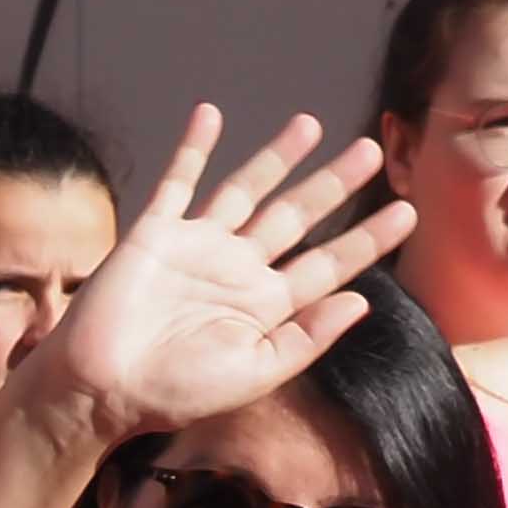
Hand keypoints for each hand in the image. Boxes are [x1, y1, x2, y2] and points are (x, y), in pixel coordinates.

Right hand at [19, 104, 417, 451]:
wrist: (100, 387)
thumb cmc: (174, 392)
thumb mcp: (254, 374)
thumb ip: (307, 337)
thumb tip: (361, 301)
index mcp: (266, 305)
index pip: (328, 263)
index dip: (368, 238)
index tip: (407, 212)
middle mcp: (238, 269)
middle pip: (297, 215)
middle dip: (334, 184)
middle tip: (372, 150)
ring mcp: (198, 246)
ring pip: (247, 189)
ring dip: (277, 156)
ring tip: (311, 124)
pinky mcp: (156, 232)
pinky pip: (179, 181)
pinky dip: (193, 148)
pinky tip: (209, 114)